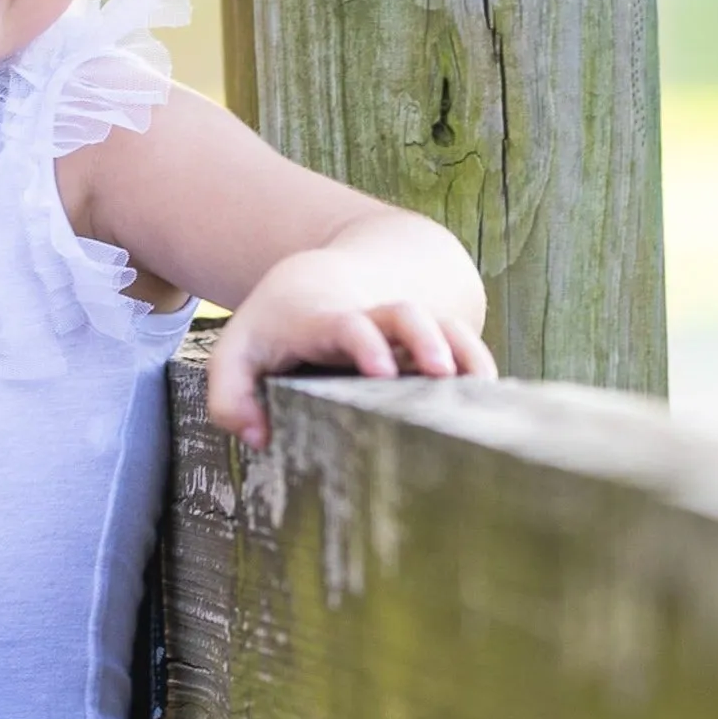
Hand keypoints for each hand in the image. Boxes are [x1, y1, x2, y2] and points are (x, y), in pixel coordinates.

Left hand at [205, 254, 495, 449]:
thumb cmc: (273, 330)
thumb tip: (258, 436)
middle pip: (404, 313)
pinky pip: (461, 342)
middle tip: (440, 371)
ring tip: (480, 386)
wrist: (315, 282)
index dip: (366, 342)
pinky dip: (478, 364)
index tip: (382, 369)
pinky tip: (489, 397)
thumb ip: (229, 397)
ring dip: (463, 350)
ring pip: (442, 325)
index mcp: (324, 320)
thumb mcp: (236, 355)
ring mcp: (402, 329)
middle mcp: (370, 318)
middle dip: (424, 339)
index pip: (347, 323)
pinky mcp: (424, 341)